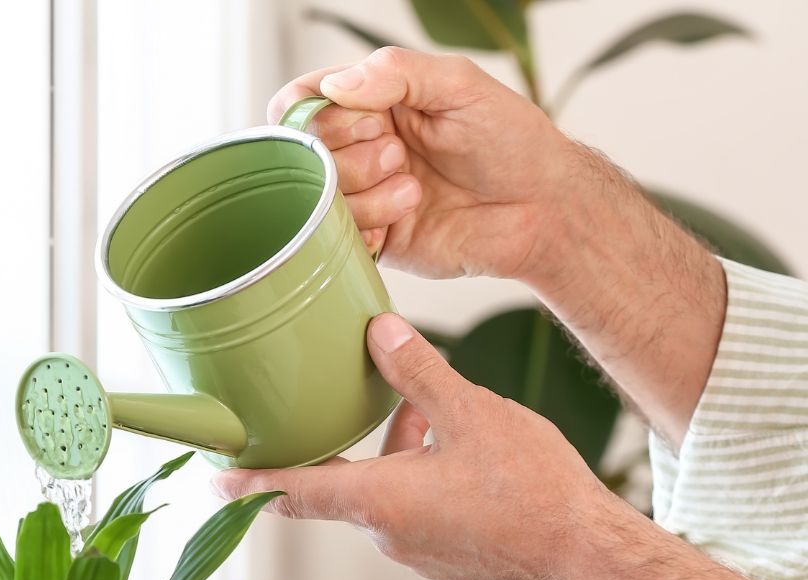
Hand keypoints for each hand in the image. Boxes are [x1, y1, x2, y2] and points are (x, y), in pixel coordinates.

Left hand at [212, 314, 803, 579]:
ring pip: (383, 492)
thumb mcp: (471, 412)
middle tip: (351, 402)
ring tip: (427, 409)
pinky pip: (413, 512)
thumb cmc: (532, 489)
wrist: (587, 552)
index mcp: (378, 500)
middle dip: (345, 442)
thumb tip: (379, 332)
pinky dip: (419, 477)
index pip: (291, 491)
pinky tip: (456, 448)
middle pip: (342, 483)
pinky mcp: (444, 559)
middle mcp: (386, 534)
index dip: (248, 483)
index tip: (214, 480)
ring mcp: (416, 553)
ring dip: (393, 452)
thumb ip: (417, 372)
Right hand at [270, 48, 570, 281]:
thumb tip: (333, 84)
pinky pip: (341, 239)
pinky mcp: (377, 243)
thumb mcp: (458, 84)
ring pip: (320, 198)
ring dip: (366, 191)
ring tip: (414, 189)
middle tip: (400, 154)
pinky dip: (368, 226)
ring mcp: (365, 198)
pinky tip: (406, 215)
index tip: (367, 119)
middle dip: (352, 153)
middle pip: (307, 153)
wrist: (540, 208)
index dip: (320, 113)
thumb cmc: (509, 141)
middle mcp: (360, 150)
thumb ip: (395, 72)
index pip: (302, 102)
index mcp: (372, 104)